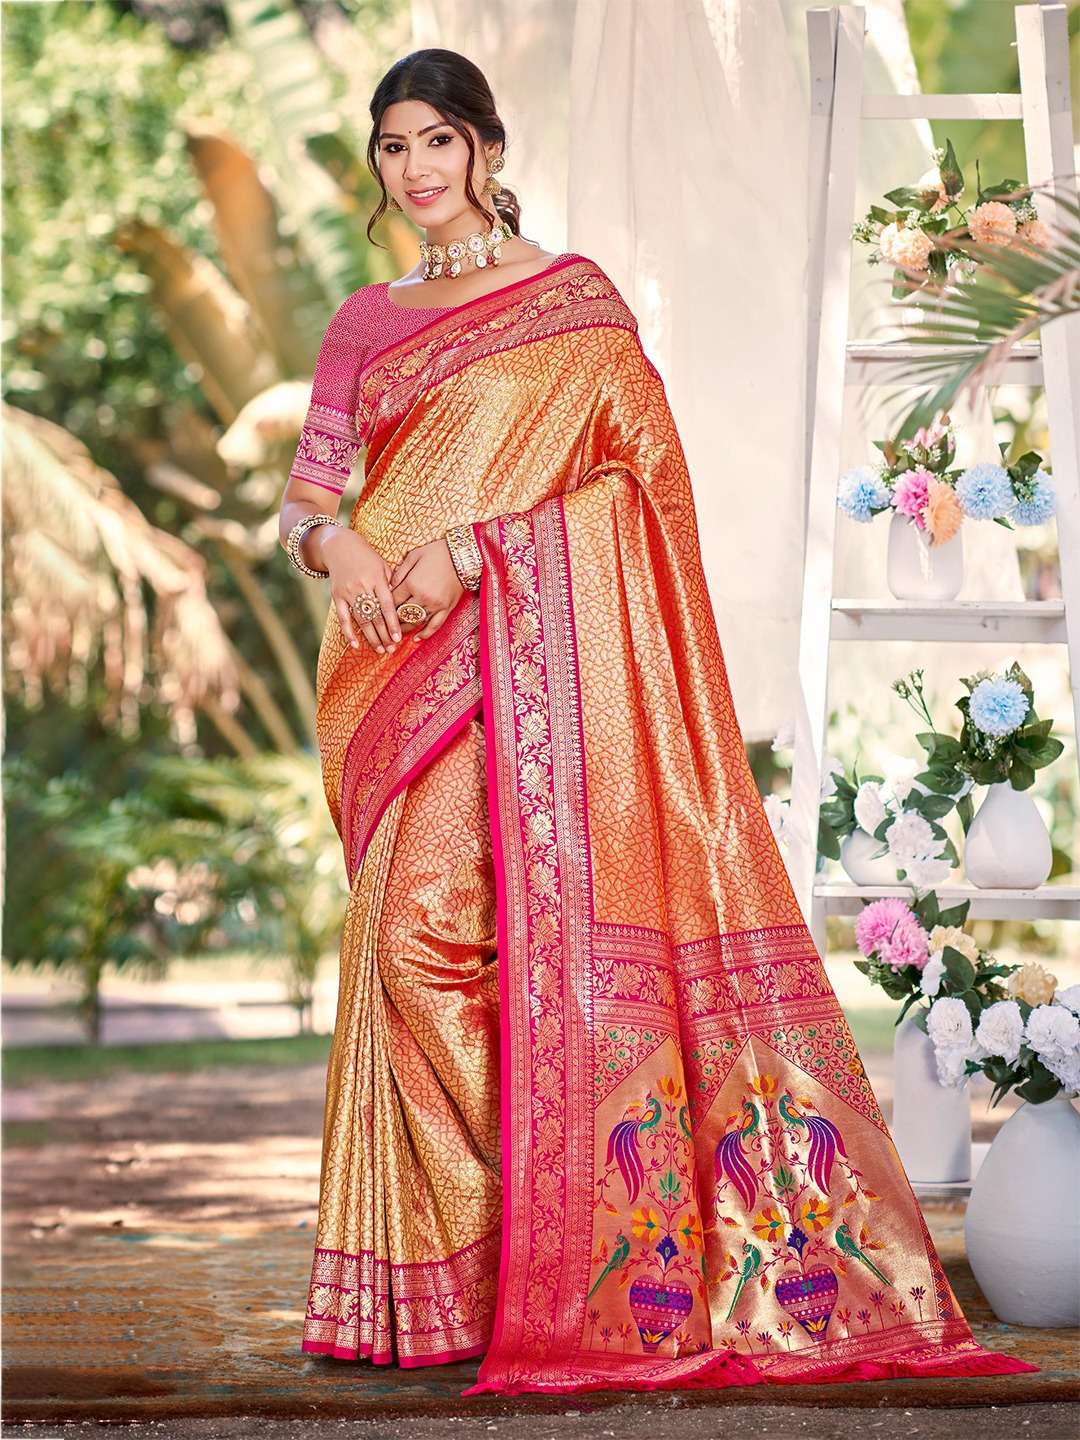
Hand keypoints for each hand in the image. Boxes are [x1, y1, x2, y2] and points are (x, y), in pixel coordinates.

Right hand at [320, 527, 400, 653]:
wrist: (339, 546)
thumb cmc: (366, 556)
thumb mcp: (382, 565)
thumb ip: (391, 584)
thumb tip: (400, 605)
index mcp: (376, 579)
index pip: (387, 606)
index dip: (392, 623)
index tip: (398, 638)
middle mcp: (362, 587)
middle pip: (375, 616)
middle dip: (384, 635)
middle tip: (392, 649)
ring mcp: (348, 592)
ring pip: (361, 620)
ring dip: (371, 637)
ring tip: (380, 650)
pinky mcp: (337, 596)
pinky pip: (343, 618)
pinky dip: (348, 632)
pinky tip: (355, 645)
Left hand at [389, 538, 465, 642]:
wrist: (462, 555)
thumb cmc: (436, 552)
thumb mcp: (413, 556)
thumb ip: (399, 572)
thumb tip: (389, 586)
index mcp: (411, 584)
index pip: (393, 601)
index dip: (384, 606)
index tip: (379, 610)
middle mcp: (422, 597)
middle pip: (402, 614)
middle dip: (392, 621)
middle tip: (385, 625)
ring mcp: (435, 605)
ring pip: (416, 622)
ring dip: (405, 629)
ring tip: (396, 633)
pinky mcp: (446, 608)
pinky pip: (434, 626)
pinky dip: (425, 634)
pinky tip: (417, 639)